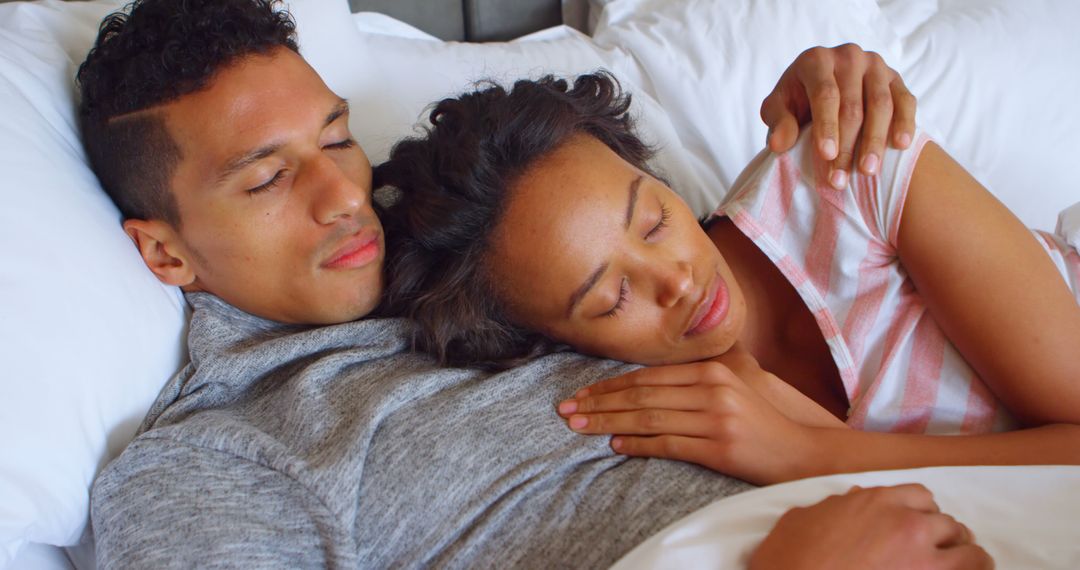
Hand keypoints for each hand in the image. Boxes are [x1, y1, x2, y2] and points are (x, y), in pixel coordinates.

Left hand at [556, 359, 819, 483]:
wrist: (800, 451)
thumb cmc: (761, 421)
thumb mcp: (734, 386)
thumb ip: (698, 376)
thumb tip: (651, 379)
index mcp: (712, 370)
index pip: (648, 376)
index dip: (611, 385)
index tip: (582, 393)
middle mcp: (712, 389)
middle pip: (642, 395)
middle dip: (600, 402)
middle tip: (567, 409)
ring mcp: (715, 418)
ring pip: (649, 418)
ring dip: (609, 423)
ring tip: (581, 427)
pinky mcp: (719, 447)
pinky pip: (668, 444)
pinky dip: (637, 445)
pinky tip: (615, 446)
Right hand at [751, 484, 993, 569]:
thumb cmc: (788, 559)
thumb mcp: (803, 519)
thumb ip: (835, 508)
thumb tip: (849, 503)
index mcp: (875, 501)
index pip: (920, 497)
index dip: (922, 514)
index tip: (920, 528)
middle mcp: (906, 523)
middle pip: (947, 523)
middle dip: (945, 538)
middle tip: (940, 554)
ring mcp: (922, 558)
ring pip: (969, 552)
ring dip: (967, 560)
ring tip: (967, 569)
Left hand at [761, 43, 916, 188]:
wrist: (823, 91)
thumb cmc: (797, 102)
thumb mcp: (778, 110)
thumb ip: (778, 123)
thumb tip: (779, 144)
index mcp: (816, 60)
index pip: (825, 94)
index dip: (827, 126)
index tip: (826, 156)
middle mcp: (849, 56)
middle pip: (852, 105)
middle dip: (847, 145)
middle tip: (841, 179)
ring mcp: (876, 65)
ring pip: (881, 105)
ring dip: (875, 141)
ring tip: (868, 171)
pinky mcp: (896, 78)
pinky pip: (905, 101)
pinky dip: (905, 123)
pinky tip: (901, 146)